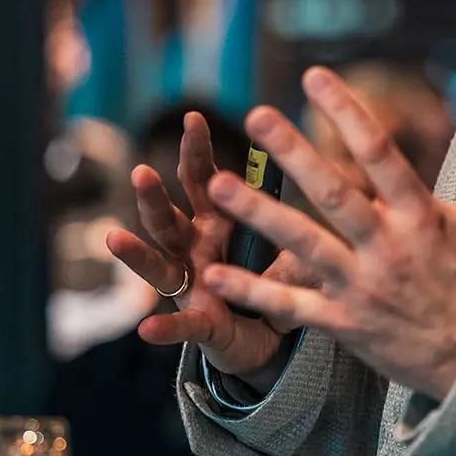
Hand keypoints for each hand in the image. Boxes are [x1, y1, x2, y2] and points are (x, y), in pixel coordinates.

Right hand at [106, 110, 315, 382]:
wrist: (266, 337)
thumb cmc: (274, 278)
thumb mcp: (293, 241)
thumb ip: (304, 211)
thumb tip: (340, 171)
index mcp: (217, 222)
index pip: (202, 180)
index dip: (196, 151)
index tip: (193, 119)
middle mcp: (194, 249)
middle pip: (169, 217)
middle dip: (152, 196)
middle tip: (142, 172)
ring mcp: (190, 286)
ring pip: (159, 265)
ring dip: (137, 253)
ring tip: (115, 238)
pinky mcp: (199, 323)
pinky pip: (181, 325)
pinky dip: (165, 328)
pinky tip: (145, 329)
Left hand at [201, 66, 455, 401]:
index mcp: (421, 216)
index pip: (380, 154)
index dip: (348, 113)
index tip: (315, 78)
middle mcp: (389, 247)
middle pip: (335, 193)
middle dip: (294, 153)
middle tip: (256, 117)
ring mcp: (364, 286)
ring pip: (304, 244)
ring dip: (259, 214)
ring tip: (218, 185)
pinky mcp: (346, 323)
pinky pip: (292, 306)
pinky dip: (254, 292)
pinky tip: (214, 275)